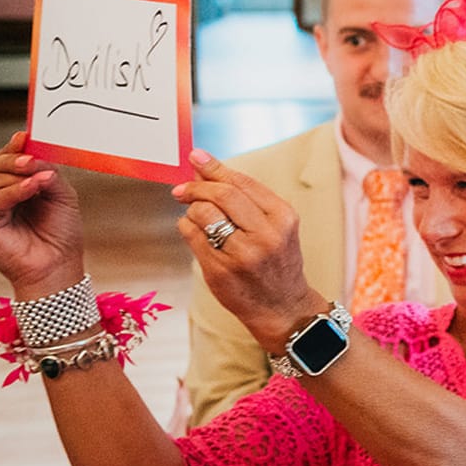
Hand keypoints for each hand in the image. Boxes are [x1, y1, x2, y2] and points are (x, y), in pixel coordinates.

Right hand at [0, 131, 85, 296]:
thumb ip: (48, 173)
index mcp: (17, 184)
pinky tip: (33, 188)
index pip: (8, 159)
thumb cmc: (62, 233)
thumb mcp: (62, 195)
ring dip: (17, 175)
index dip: (14, 147)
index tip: (26, 137)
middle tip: (31, 159)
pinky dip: (14, 191)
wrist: (59, 265)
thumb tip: (34, 155)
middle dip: (12, 158)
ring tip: (41, 178)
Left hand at [171, 149, 320, 350]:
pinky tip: (195, 232)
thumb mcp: (275, 226)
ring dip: (192, 210)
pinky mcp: (220, 271)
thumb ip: (244, 197)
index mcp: (283, 217)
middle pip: (221, 194)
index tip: (195, 157)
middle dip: (196, 187)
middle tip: (181, 190)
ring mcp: (243, 255)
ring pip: (203, 214)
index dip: (214, 167)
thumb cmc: (276, 261)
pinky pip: (191, 236)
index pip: (242, 182)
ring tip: (197, 218)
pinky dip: (187, 228)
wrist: (282, 307)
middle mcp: (266, 235)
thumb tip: (202, 167)